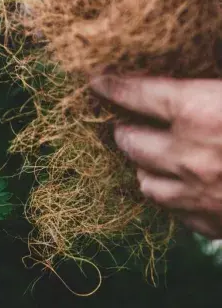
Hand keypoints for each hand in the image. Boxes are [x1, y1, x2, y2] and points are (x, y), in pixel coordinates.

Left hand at [90, 76, 221, 238]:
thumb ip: (208, 89)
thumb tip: (181, 85)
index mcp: (202, 113)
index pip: (138, 94)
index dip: (114, 87)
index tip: (97, 82)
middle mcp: (192, 157)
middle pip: (132, 142)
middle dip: (125, 131)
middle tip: (126, 124)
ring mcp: (200, 196)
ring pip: (146, 184)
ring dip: (145, 168)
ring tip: (152, 158)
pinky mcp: (213, 225)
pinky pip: (177, 213)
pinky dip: (176, 200)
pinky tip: (184, 188)